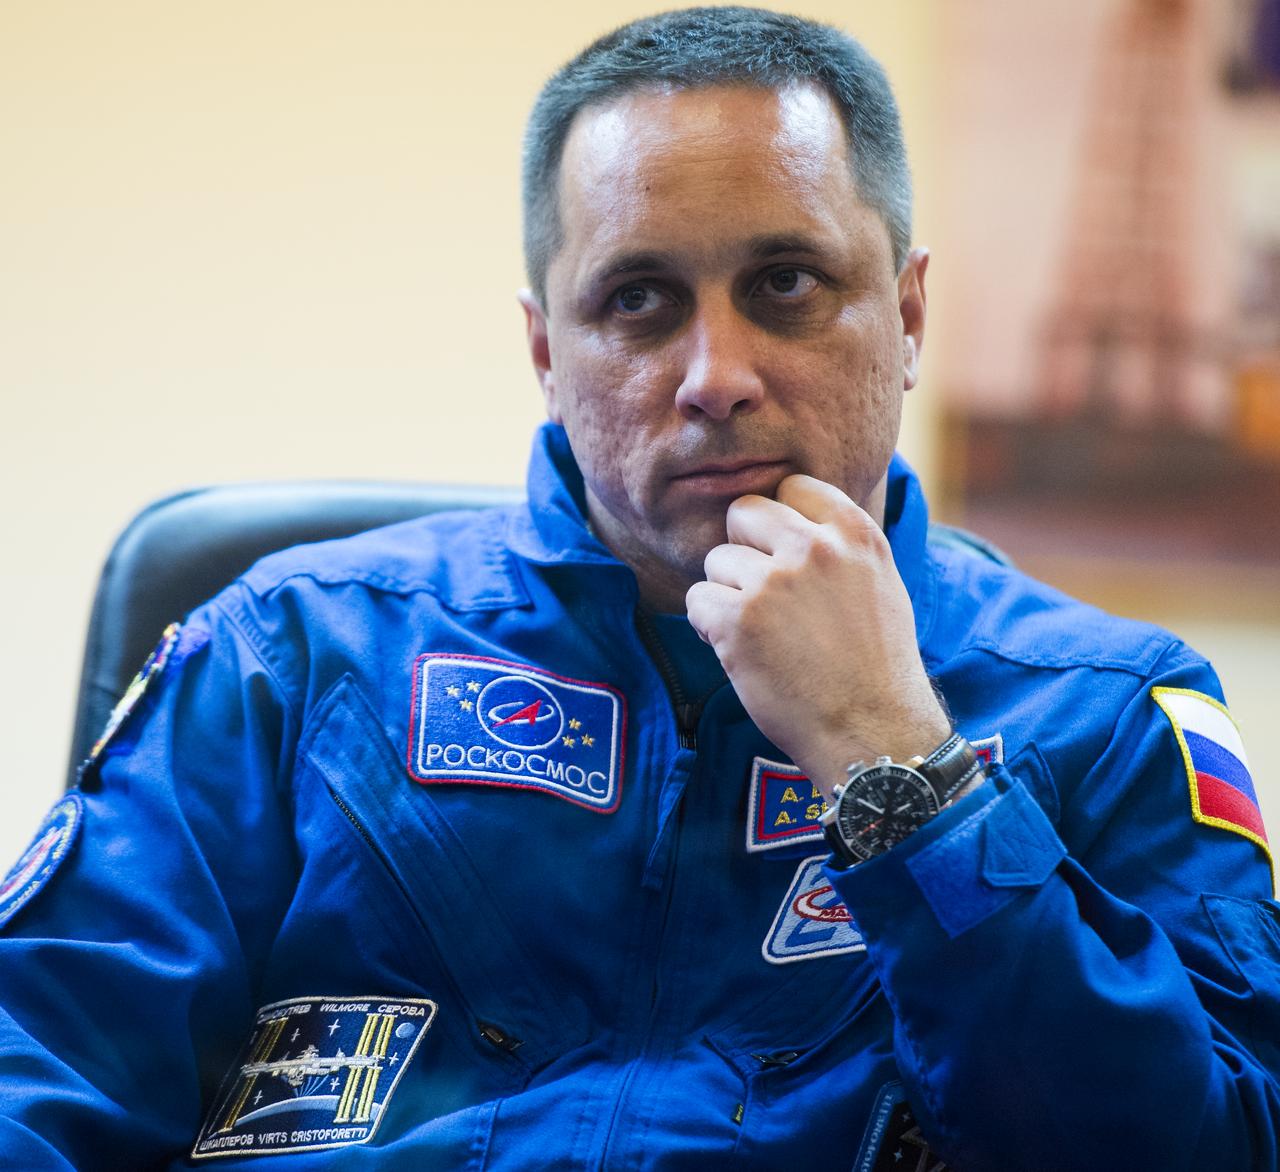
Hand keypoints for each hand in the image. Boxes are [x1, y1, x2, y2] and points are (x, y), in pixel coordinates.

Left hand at [685, 474, 950, 798]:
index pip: (792, 485)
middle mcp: (814, 549)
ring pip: (717, 560)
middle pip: (744, 513)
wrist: (873, 732)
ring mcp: (773, 582)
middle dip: (744, 549)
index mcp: (854, 533)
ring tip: (761, 634)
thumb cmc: (875, 667)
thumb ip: (839, 544)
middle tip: (761, 594)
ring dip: (727, 595)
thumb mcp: (879, 583)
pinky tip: (741, 652)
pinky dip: (710, 627)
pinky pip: (697, 601)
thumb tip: (792, 513)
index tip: (782, 553)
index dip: (778, 520)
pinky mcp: (738, 620)